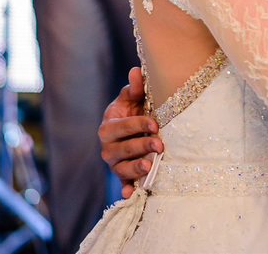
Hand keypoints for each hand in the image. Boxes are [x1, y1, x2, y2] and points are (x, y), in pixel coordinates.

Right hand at [99, 67, 162, 198]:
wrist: (137, 126)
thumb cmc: (135, 108)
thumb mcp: (134, 97)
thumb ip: (135, 87)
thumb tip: (137, 71)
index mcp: (109, 124)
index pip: (121, 126)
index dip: (137, 125)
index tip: (155, 124)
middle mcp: (108, 145)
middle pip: (121, 149)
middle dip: (140, 146)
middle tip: (159, 146)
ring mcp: (114, 162)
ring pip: (121, 168)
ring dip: (135, 169)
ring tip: (148, 166)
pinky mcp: (122, 174)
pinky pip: (123, 184)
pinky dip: (126, 190)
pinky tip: (131, 195)